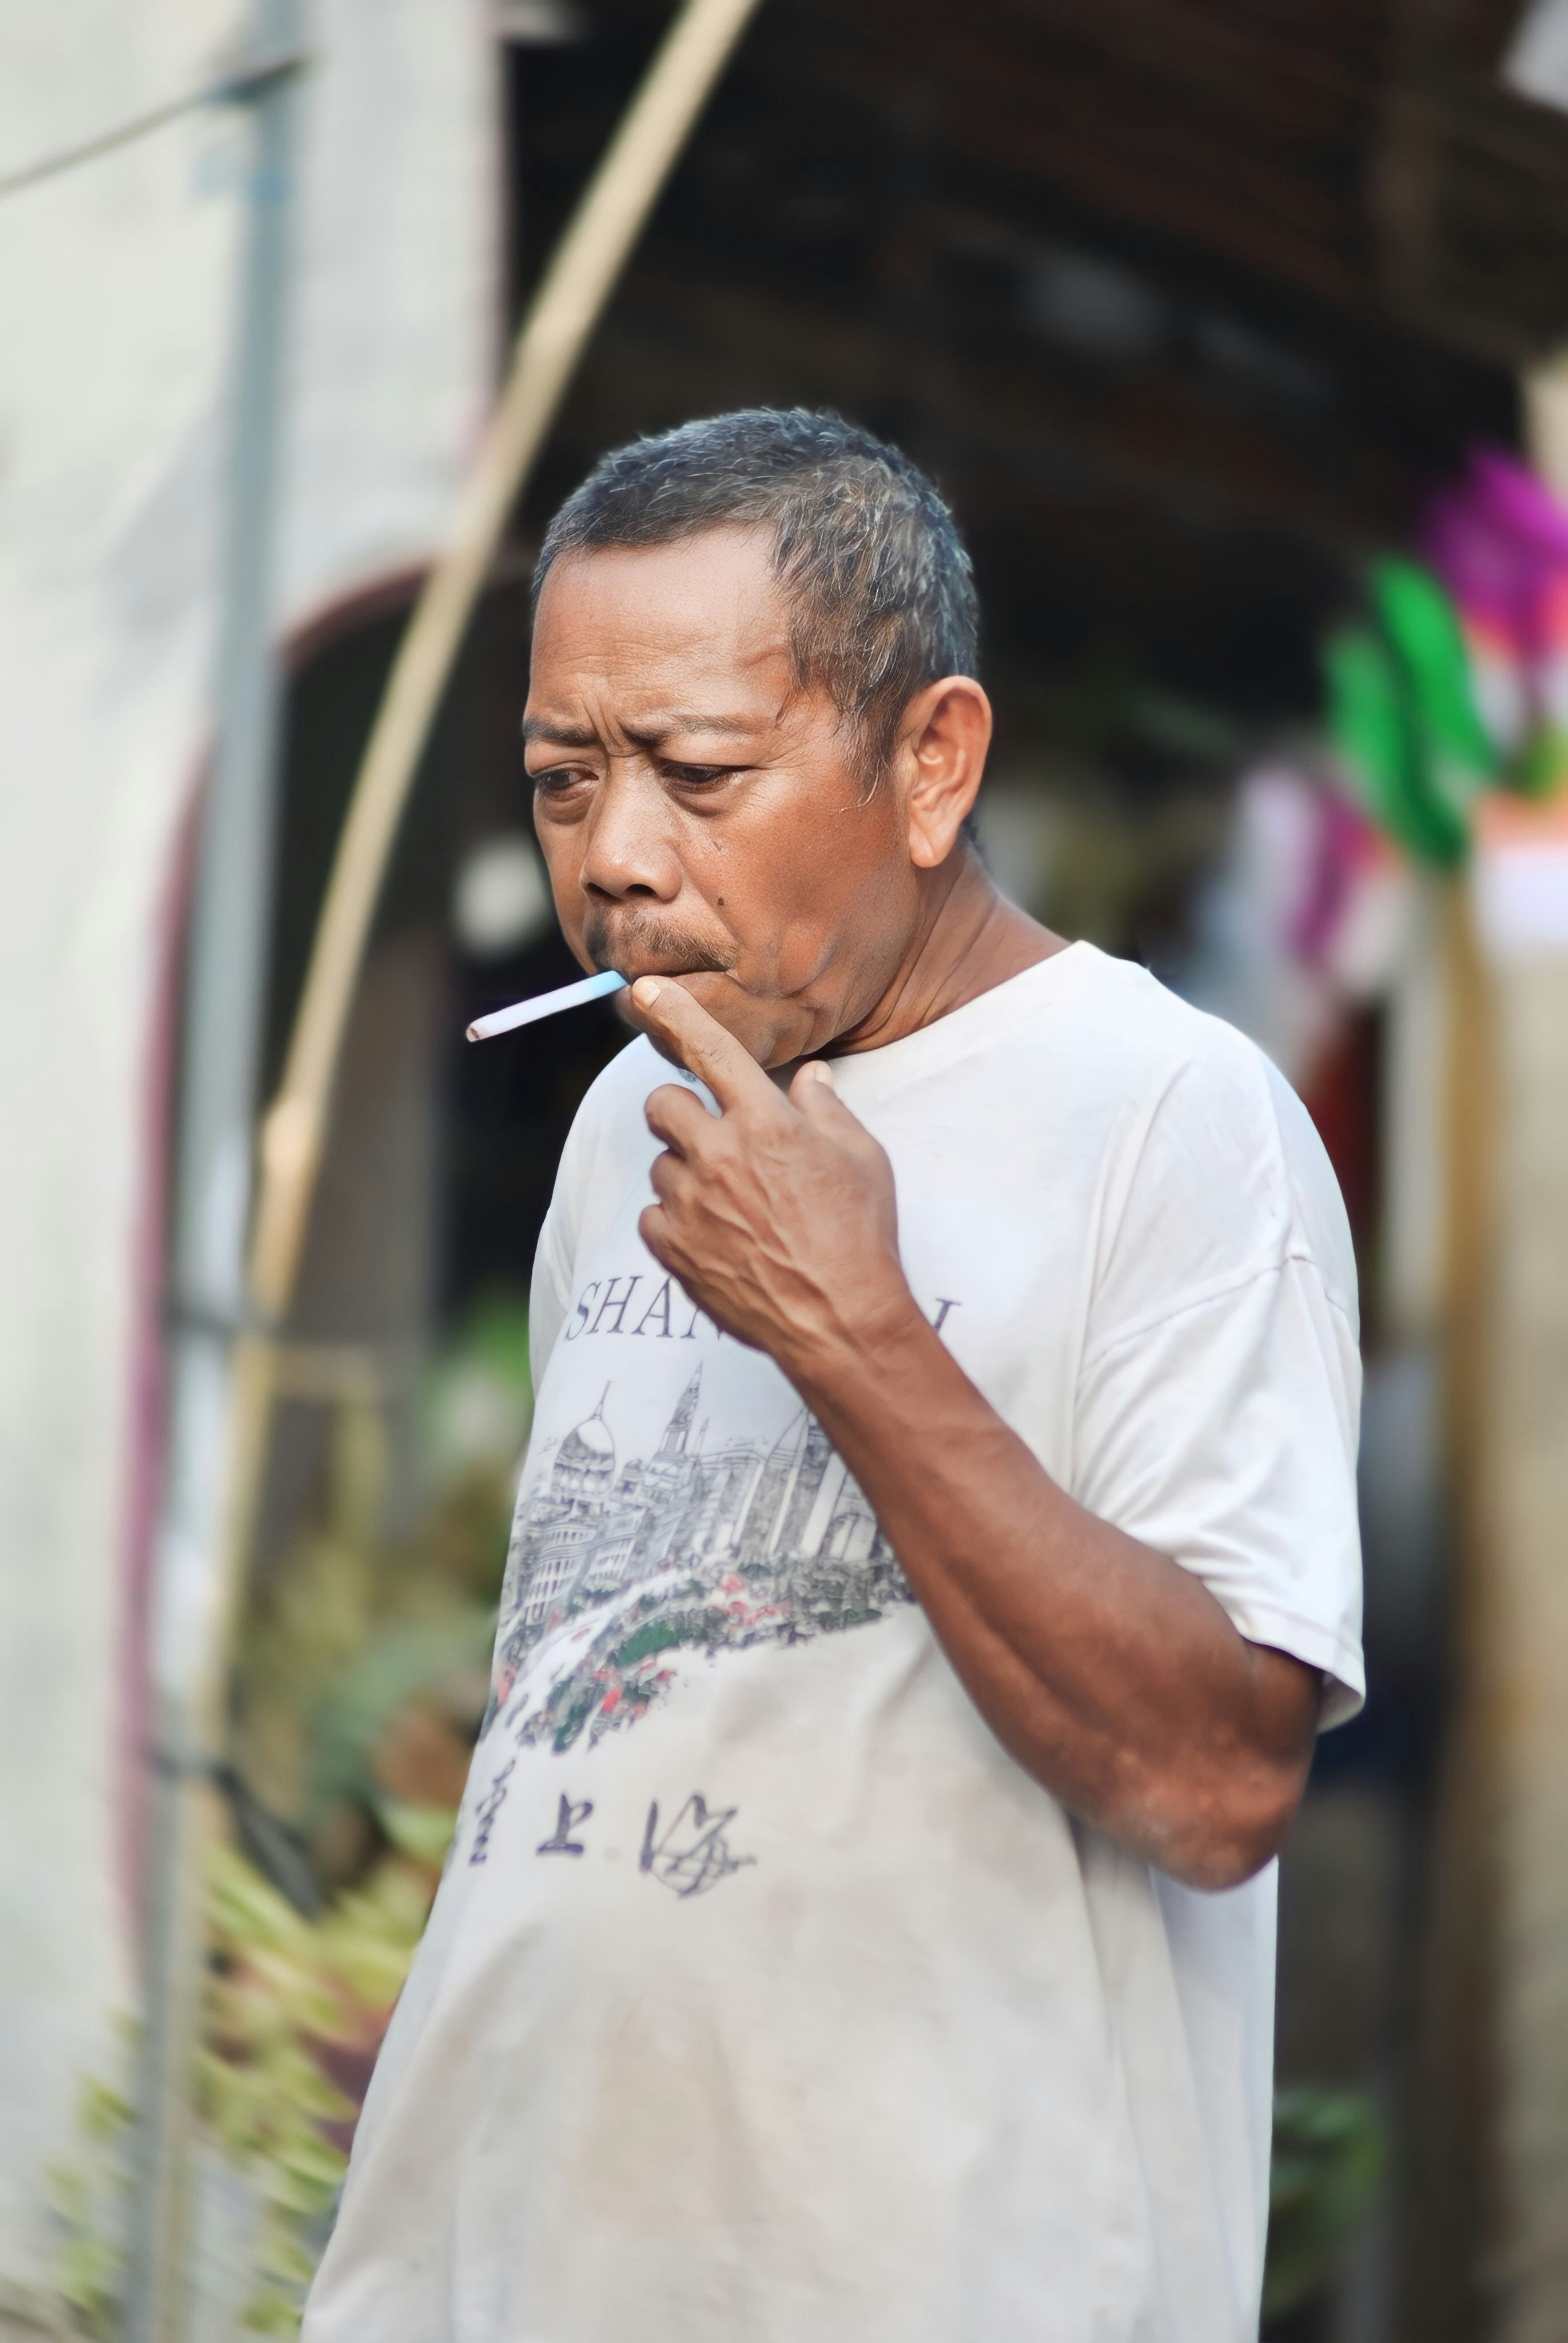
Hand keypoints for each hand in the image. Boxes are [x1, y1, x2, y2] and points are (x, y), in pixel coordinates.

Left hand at [629, 977, 912, 1368]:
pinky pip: (653, 1217)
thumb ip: (827, 1109)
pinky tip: (716, 1238)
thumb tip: (809, 1077)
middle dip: (677, 1111)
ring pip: (660, 1165)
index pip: (711, 1050)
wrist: (838, 1319)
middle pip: (662, 1105)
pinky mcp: (673, 1249)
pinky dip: (676, 1223)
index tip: (645, 990)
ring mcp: (690, 1204)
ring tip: (731, 1206)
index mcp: (766, 1123)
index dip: (675, 1013)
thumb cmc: (859, 1236)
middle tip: (707, 1135)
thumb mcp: (863, 1159)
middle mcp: (719, 1156)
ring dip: (685, 1175)